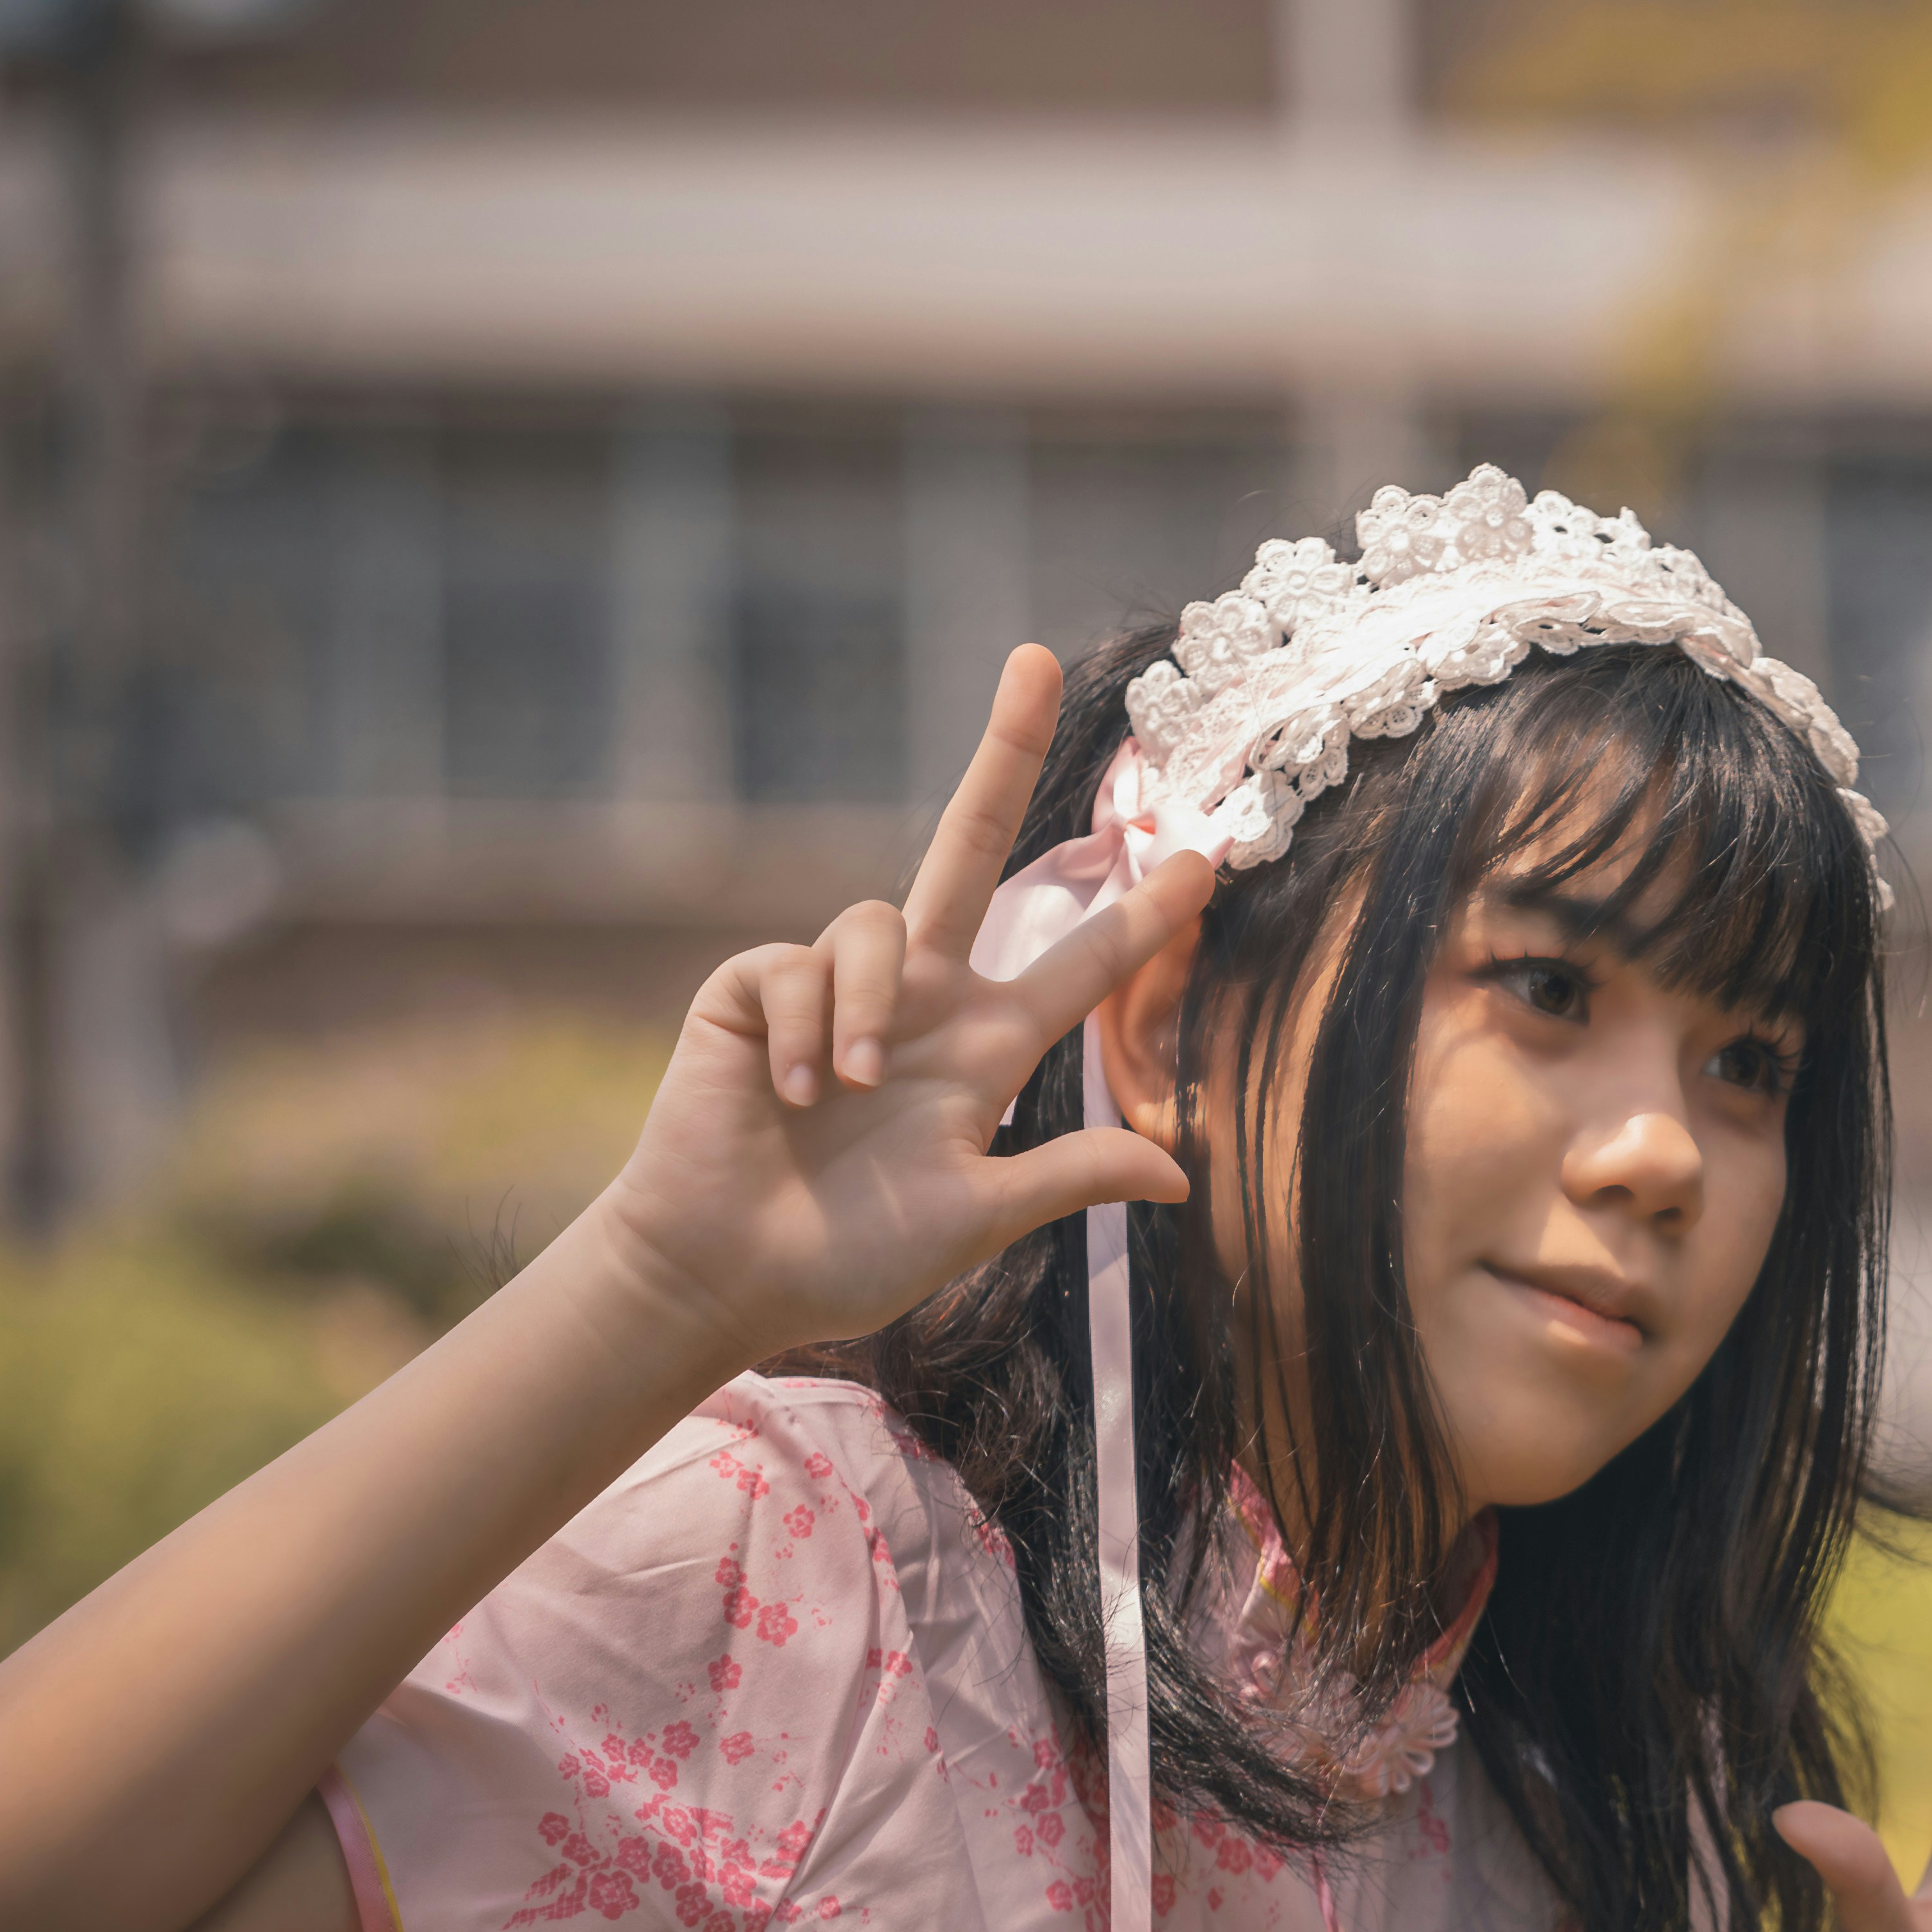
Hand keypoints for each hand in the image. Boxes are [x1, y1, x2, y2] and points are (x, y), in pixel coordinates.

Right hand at [573, 645, 1211, 1367]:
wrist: (728, 1271)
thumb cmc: (852, 1254)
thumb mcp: (978, 1213)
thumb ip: (1070, 1178)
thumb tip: (1182, 1178)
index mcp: (985, 1049)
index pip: (1080, 966)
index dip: (1140, 918)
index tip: (1203, 863)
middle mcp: (921, 998)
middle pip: (970, 845)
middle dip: (1001, 752)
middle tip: (1037, 660)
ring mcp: (839, 984)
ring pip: (880, 924)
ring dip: (871, 1013)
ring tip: (852, 1097)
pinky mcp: (759, 985)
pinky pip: (803, 968)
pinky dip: (810, 1036)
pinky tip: (792, 1095)